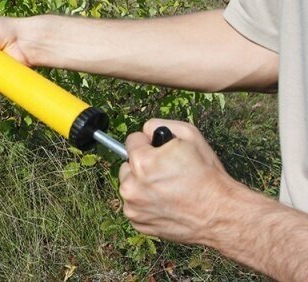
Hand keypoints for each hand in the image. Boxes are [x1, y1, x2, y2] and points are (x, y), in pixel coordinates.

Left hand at [119, 118, 239, 244]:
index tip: (160, 151)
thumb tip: (145, 131)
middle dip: (142, 166)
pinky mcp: (137, 223)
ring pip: (130, 186)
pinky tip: (166, 203)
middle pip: (127, 165)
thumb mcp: (189, 135)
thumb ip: (158, 125)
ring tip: (168, 189)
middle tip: (166, 172)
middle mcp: (131, 186)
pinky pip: (135, 206)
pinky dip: (146, 204)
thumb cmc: (207, 176)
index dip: (148, 143)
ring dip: (142, 185)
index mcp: (141, 162)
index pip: (131, 141)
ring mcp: (133, 207)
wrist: (220, 214)